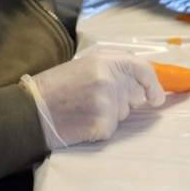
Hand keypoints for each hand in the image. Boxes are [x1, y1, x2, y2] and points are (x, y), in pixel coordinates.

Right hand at [28, 51, 164, 146]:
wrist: (33, 111)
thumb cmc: (56, 88)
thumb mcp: (83, 65)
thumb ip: (111, 64)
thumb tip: (139, 68)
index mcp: (104, 62)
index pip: (142, 68)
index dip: (153, 84)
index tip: (156, 97)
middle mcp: (109, 81)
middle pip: (135, 95)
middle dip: (126, 101)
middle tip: (97, 101)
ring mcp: (107, 104)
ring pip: (123, 114)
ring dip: (110, 115)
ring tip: (84, 109)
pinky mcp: (103, 125)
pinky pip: (112, 129)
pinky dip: (100, 129)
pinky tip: (82, 122)